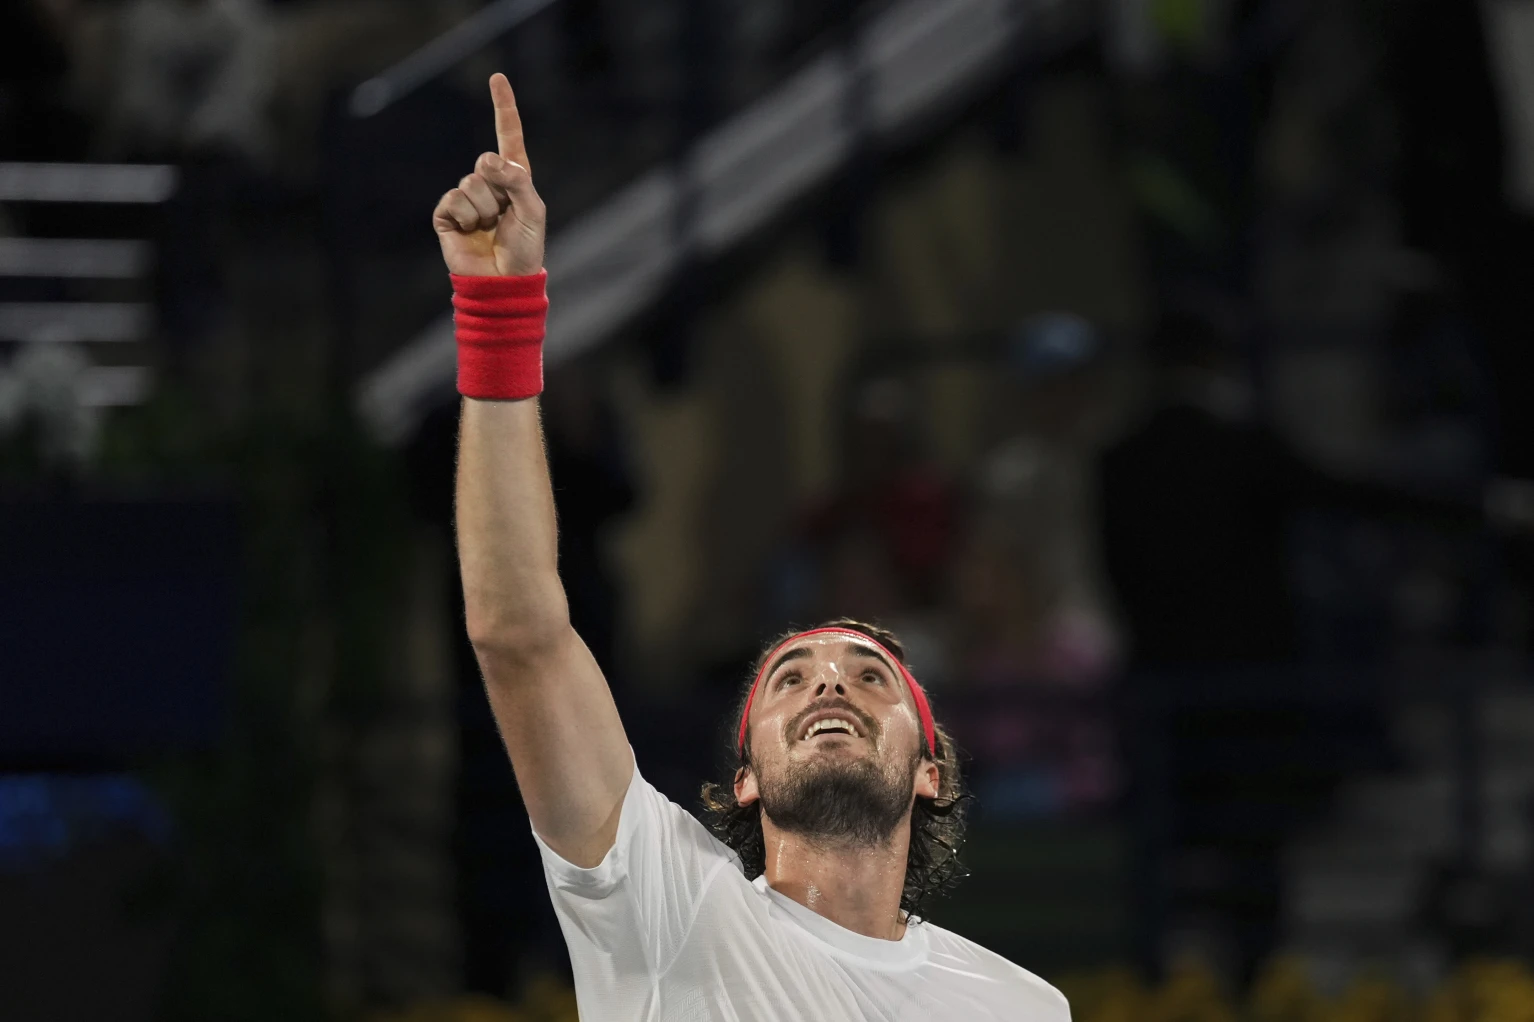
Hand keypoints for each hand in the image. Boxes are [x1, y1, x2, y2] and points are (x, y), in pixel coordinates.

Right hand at [433, 73, 546, 276]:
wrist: (503, 282)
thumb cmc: (524, 248)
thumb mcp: (532, 211)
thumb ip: (517, 181)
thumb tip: (487, 160)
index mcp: (514, 178)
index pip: (508, 135)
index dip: (503, 107)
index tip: (497, 77)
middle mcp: (489, 183)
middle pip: (485, 162)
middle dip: (498, 189)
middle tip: (503, 217)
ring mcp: (466, 198)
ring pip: (470, 183)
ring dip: (483, 209)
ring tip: (489, 229)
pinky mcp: (447, 214)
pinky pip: (453, 200)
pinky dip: (465, 217)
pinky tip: (470, 233)